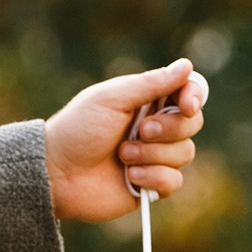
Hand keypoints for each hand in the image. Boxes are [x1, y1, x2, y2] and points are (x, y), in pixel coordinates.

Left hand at [43, 59, 206, 223]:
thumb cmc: (78, 129)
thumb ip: (151, 84)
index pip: (189, 92)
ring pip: (185, 153)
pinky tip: (129, 177)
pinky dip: (153, 178)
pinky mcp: (151, 185)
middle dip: (169, 129)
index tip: (185, 106)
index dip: (194, 97)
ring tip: (122, 155)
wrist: (57, 172)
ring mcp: (154, 156)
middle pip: (192, 123)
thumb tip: (187, 66)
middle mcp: (156, 127)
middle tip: (141, 131)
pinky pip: (174, 181)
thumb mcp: (112, 98)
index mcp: (147, 100)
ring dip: (153, 154)